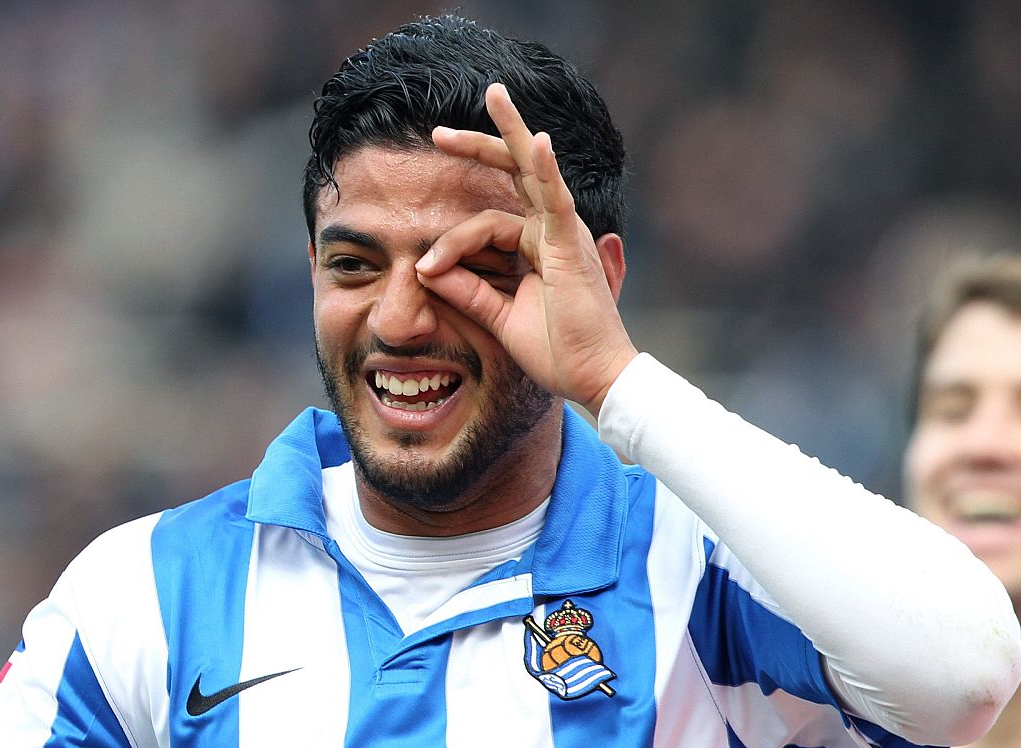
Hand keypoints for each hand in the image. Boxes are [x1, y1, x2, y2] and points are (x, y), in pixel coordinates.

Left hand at [417, 82, 638, 415]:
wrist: (594, 378)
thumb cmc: (557, 351)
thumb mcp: (500, 317)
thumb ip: (468, 290)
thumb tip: (427, 269)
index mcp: (538, 246)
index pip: (486, 223)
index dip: (450, 242)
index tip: (425, 268)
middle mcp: (553, 230)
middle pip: (513, 174)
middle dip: (478, 146)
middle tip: (438, 131)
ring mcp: (564, 233)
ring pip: (532, 172)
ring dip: (511, 131)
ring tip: (494, 94)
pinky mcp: (570, 246)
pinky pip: (556, 199)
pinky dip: (547, 168)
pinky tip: (536, 140)